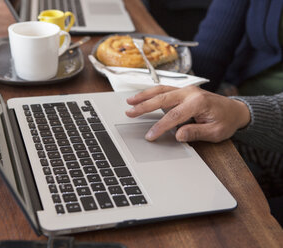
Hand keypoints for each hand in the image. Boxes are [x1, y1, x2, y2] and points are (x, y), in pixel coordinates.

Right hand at [125, 85, 250, 142]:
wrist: (235, 110)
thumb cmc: (226, 121)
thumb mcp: (215, 132)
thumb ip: (196, 132)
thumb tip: (178, 135)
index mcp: (199, 102)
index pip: (174, 115)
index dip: (160, 126)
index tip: (150, 135)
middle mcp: (190, 93)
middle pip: (162, 98)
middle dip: (144, 106)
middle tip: (130, 113)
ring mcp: (186, 90)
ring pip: (161, 90)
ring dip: (144, 95)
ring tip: (130, 101)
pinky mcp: (184, 91)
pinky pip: (165, 90)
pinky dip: (152, 93)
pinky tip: (142, 97)